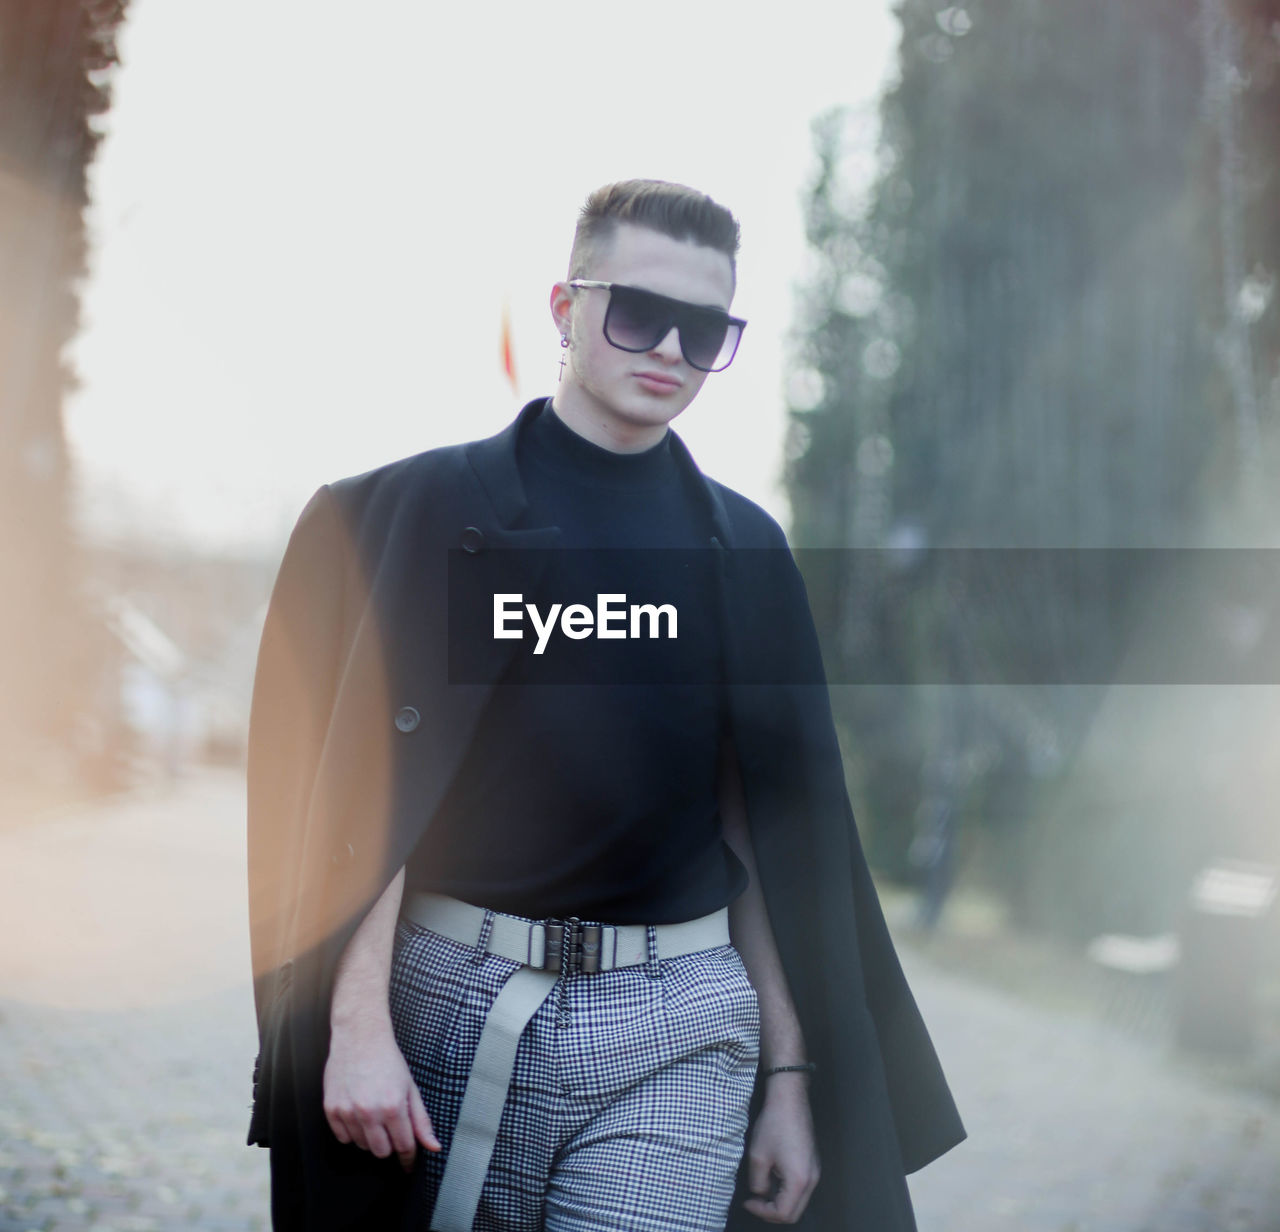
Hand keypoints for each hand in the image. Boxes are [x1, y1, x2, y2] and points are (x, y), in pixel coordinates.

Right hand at [323, 1020, 439, 1172]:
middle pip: (381, 1152)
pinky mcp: (331, 1110)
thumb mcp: (411, 1088)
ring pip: (362, 1146)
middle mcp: (369, 1112)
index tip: (409, 1162)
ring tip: (373, 1112)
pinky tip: (358, 1112)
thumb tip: (433, 1147)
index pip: (404, 1146)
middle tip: (391, 1126)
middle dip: (389, 1144)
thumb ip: (421, 1121)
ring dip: (370, 1136)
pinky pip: (343, 1137)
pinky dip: (352, 1131)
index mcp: (393, 1107)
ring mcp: (348, 1111)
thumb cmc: (387, 1060)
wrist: (360, 1037)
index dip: (409, 1157)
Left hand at [742, 1074, 820, 1223]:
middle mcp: (812, 1179)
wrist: (790, 1099)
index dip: (762, 1212)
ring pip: (798, 1201)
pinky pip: (801, 1187)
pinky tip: (772, 1177)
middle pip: (794, 1212)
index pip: (783, 1213)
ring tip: (761, 1189)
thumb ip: (758, 1183)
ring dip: (780, 1201)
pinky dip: (786, 1190)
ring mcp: (815, 1171)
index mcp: (800, 1180)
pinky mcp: (812, 1163)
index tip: (748, 1201)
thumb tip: (760, 1193)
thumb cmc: (775, 1124)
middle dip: (772, 1211)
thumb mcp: (758, 1156)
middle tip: (754, 1202)